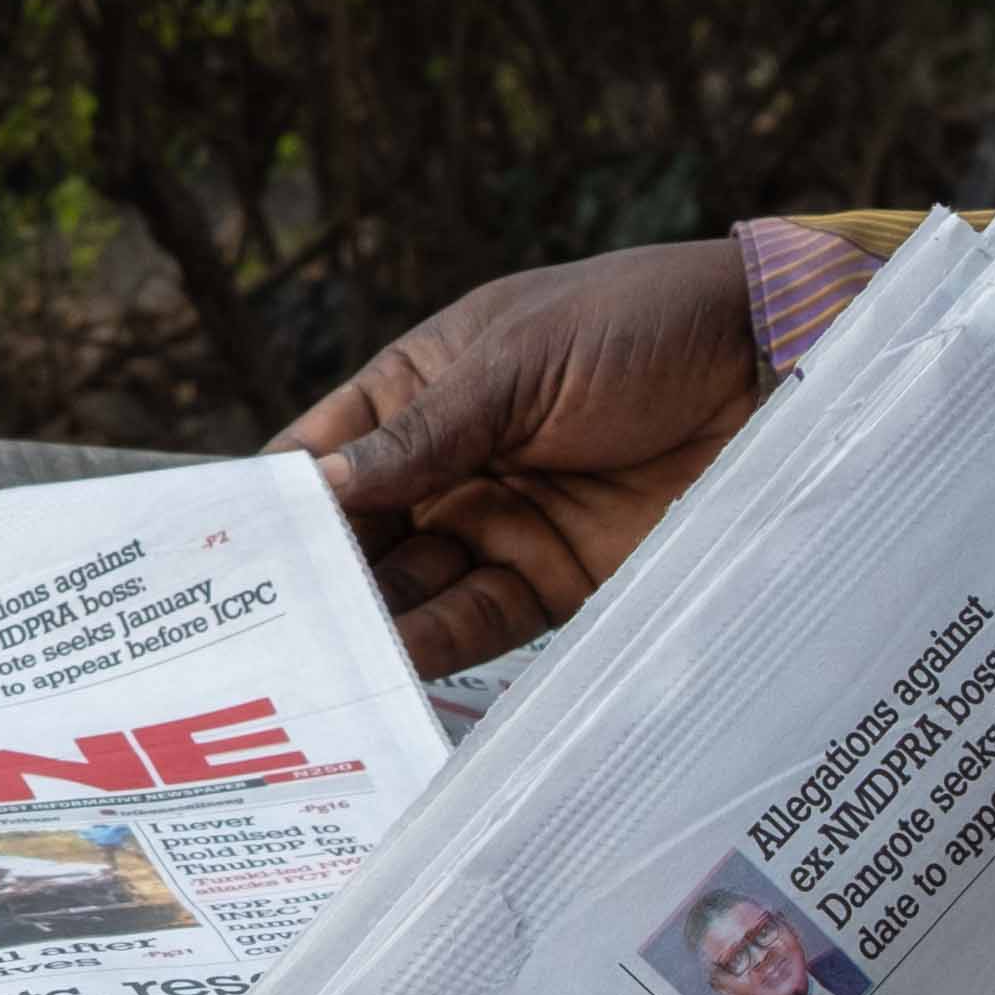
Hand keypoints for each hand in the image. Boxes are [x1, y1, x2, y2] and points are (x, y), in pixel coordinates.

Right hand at [275, 236, 769, 669]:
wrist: (776, 367)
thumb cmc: (640, 326)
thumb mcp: (519, 361)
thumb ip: (424, 435)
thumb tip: (319, 492)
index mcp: (425, 387)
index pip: (326, 453)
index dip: (275, 504)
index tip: (219, 559)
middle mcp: (449, 463)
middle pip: (358, 535)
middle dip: (311, 583)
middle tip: (253, 640)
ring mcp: (500, 524)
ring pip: (410, 587)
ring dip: (366, 626)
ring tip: (315, 668)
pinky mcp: (556, 580)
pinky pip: (477, 621)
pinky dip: (434, 646)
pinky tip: (392, 667)